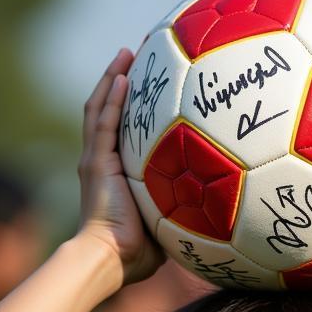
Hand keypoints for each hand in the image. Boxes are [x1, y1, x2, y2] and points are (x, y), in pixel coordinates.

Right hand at [77, 49, 163, 287]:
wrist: (110, 259)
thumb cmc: (138, 253)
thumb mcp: (166, 225)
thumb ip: (183, 211)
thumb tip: (217, 211)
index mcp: (116, 173)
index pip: (122, 131)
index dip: (132, 108)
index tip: (153, 87)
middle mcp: (102, 161)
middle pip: (109, 111)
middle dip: (121, 82)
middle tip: (138, 56)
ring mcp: (96, 159)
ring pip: (101, 108)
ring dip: (113, 78)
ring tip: (127, 52)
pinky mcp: (95, 162)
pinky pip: (103, 122)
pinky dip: (112, 98)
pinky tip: (125, 75)